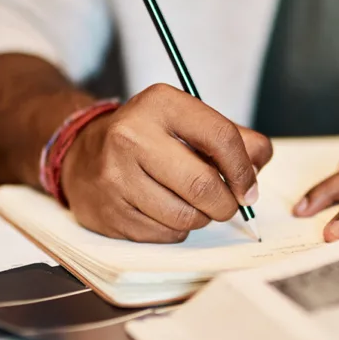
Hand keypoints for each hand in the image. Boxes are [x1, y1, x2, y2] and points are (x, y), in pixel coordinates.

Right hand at [60, 84, 272, 241]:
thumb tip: (256, 170)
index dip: (243, 170)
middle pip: (203, 186)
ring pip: (185, 217)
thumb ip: (235, 140)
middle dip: (227, 204)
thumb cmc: (150, 139)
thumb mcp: (189, 122)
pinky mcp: (108, 211)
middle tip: (228, 204)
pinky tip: (165, 211)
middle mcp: (132, 135)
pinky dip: (177, 230)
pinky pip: (164, 235)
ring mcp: (115, 175)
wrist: (82, 154)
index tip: (248, 187)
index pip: (221, 137)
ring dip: (201, 218)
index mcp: (160, 104)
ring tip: (193, 204)